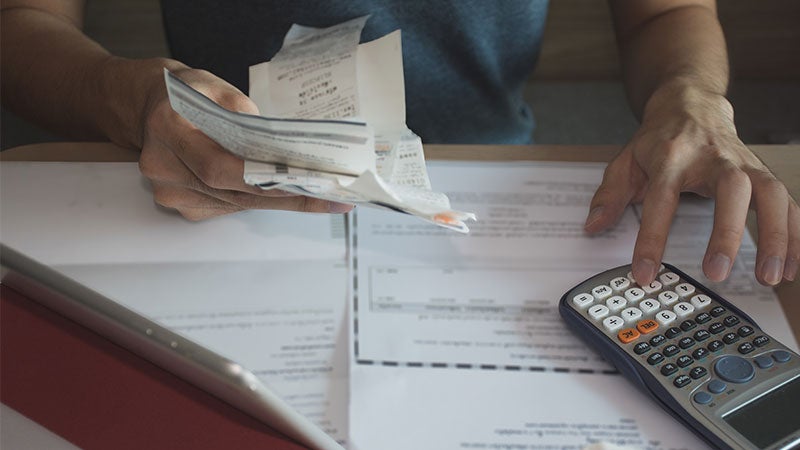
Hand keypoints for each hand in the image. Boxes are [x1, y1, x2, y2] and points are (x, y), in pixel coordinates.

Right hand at [136, 62, 352, 219]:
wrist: (147, 108)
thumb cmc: (184, 94)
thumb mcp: (214, 86)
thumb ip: (245, 114)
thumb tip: (282, 148)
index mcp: (168, 127)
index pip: (220, 166)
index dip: (265, 180)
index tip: (307, 183)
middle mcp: (163, 165)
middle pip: (233, 192)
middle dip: (287, 195)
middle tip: (332, 198)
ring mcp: (168, 191)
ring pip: (234, 204)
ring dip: (279, 201)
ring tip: (321, 198)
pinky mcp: (181, 205)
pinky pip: (227, 207)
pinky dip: (257, 201)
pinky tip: (287, 195)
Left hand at [584, 81, 798, 285]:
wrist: (691, 103)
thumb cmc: (659, 139)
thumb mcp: (625, 160)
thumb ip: (609, 195)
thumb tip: (593, 227)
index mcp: (671, 156)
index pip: (661, 200)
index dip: (652, 239)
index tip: (645, 273)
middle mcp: (713, 157)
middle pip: (730, 190)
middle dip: (726, 232)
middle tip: (716, 271)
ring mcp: (743, 164)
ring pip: (770, 194)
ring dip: (776, 237)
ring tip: (770, 277)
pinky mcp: (763, 173)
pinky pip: (788, 204)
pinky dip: (794, 235)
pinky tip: (792, 267)